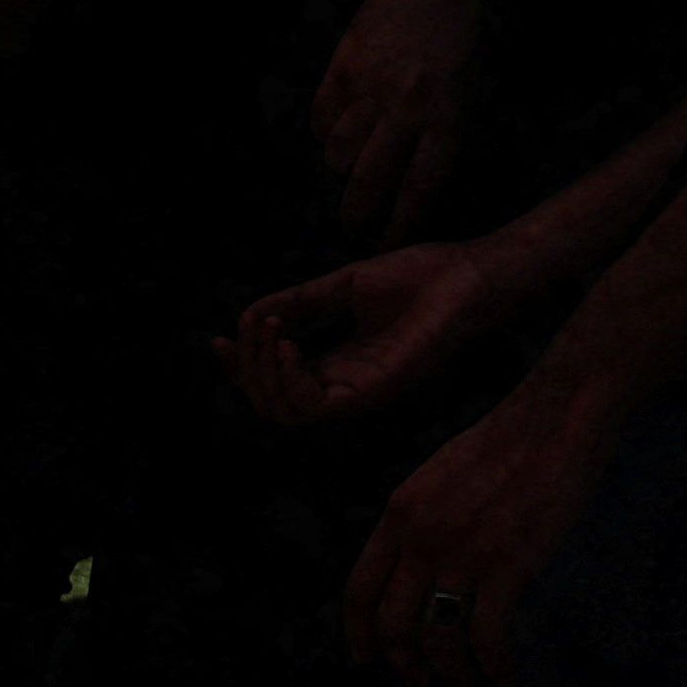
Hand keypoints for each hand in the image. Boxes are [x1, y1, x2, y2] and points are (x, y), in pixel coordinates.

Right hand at [225, 241, 500, 426]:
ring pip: (285, 411)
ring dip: (264, 373)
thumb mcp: (343, 285)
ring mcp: (359, 393)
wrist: (466, 276)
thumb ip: (299, 302)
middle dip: (247, 368)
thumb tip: (250, 315)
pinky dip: (290, 379)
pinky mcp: (373, 392)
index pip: (275, 382)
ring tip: (271, 331)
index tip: (220, 338)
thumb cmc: (419, 277)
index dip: (241, 367)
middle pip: (271, 403)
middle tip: (249, 326)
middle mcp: (344, 386)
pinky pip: (313, 406)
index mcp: (337, 364)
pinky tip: (289, 345)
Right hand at [314, 0, 479, 244]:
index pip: (420, 183)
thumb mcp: (465, 90)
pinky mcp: (344, 68)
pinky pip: (322, 119)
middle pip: (369, 178)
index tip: (387, 243)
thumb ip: (439, 135)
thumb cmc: (454, 42)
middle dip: (356, 212)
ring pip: (338, 153)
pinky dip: (325, 129)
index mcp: (446, 112)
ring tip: (347, 161)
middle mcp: (408, 104)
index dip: (401, 219)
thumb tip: (410, 185)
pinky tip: (337, 122)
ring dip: (340, 164)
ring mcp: (372, 86)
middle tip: (350, 225)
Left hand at [341, 371, 625, 686]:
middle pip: (392, 624)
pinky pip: (486, 634)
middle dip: (402, 665)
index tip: (366, 659)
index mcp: (399, 515)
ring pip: (436, 638)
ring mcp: (463, 552)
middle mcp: (421, 538)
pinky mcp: (509, 563)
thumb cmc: (508, 445)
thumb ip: (418, 523)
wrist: (560, 415)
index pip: (360, 590)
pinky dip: (491, 662)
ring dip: (448, 673)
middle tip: (418, 684)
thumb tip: (412, 572)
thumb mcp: (439, 477)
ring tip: (463, 686)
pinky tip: (501, 672)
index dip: (359, 633)